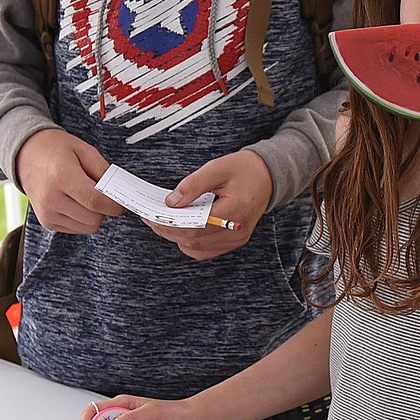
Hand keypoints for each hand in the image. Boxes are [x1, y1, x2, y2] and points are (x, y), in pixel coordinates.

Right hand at [16, 128, 124, 232]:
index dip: (114, 205)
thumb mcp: (84, 150)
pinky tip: (77, 202)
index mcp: (61, 176)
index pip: (95, 201)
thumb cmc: (57, 150)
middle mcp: (51, 198)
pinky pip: (78, 228)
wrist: (27, 155)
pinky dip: (84, 219)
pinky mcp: (47, 222)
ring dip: (95, 215)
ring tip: (87, 196)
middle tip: (102, 194)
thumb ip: (104, 171)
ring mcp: (47, 212)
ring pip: (88, 226)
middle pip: (94, 218)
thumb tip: (119, 190)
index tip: (122, 202)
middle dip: (105, 209)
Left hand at [143, 149, 272, 260]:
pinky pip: (205, 251)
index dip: (170, 224)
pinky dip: (189, 243)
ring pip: (196, 249)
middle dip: (168, 230)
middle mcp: (236, 231)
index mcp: (234, 211)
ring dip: (176, 237)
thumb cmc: (244, 170)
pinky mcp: (234, 241)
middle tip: (151, 218)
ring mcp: (236, 239)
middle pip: (192, 241)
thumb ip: (193, 185)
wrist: (268, 176)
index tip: (152, 216)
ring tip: (163, 222)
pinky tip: (180, 230)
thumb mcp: (217, 168)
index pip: (194, 228)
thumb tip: (171, 202)